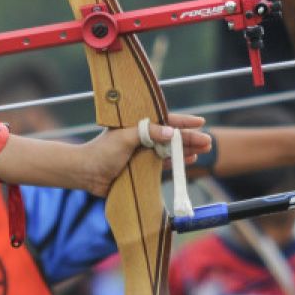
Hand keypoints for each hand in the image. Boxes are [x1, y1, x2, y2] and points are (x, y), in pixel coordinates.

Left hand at [84, 113, 208, 195]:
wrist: (87, 173)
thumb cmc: (102, 152)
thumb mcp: (124, 138)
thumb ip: (146, 133)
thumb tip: (170, 132)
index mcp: (136, 124)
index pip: (164, 120)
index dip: (182, 121)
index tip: (200, 121)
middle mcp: (142, 137)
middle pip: (170, 136)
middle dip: (189, 137)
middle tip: (207, 141)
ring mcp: (143, 153)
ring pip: (170, 149)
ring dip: (186, 149)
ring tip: (203, 150)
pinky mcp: (142, 168)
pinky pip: (164, 164)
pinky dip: (177, 162)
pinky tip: (190, 160)